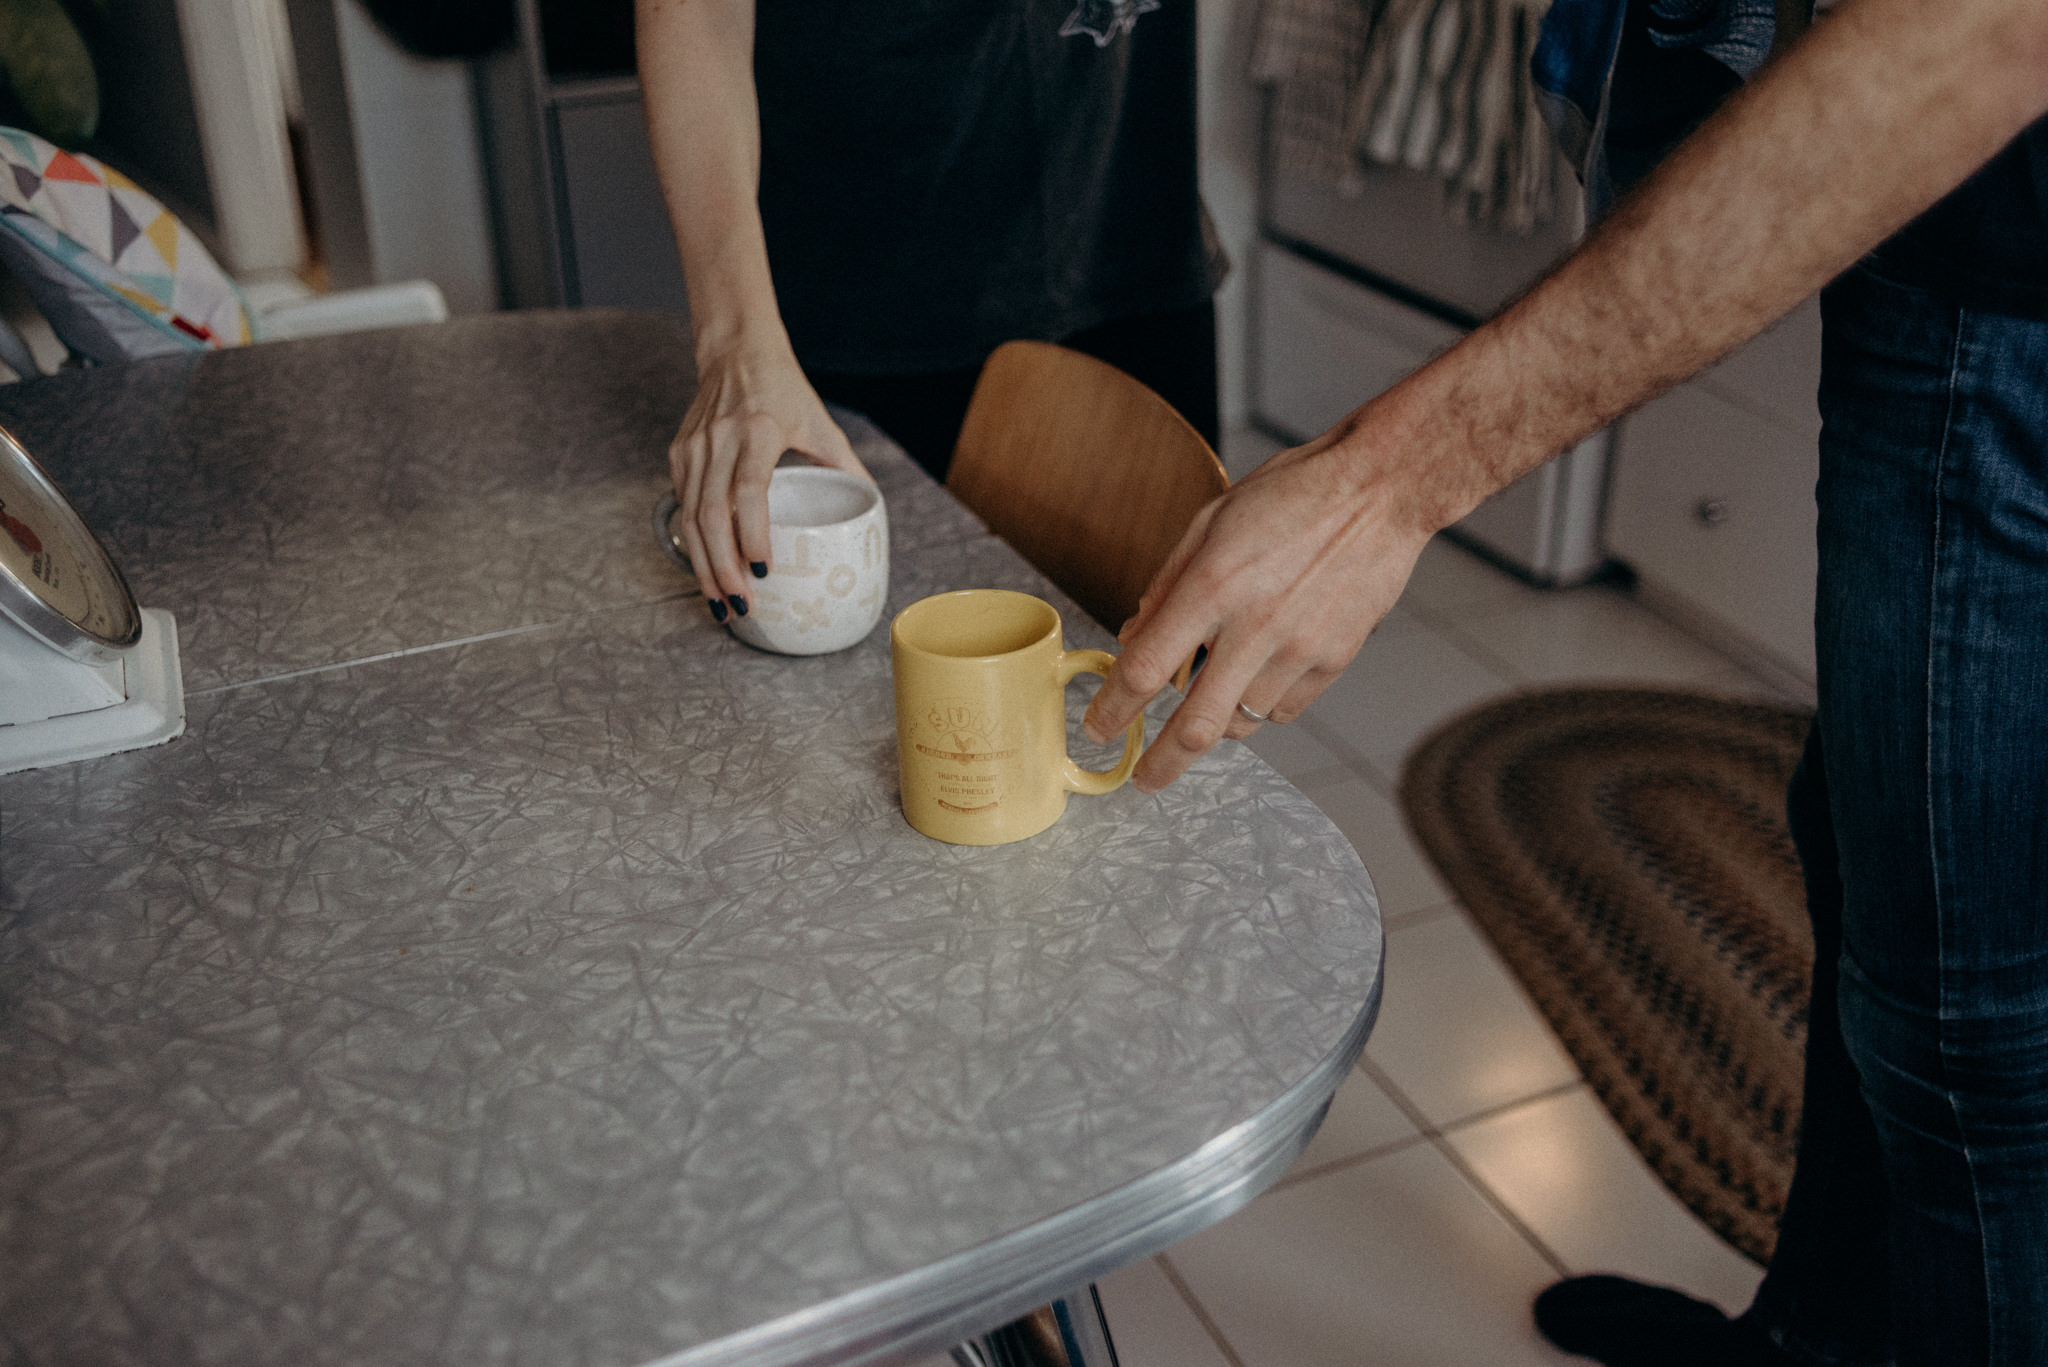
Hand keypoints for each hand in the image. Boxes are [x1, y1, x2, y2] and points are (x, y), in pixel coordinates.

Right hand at [670, 336, 868, 615]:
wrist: (736, 351)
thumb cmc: (784, 390)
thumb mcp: (821, 424)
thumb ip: (846, 466)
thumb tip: (872, 509)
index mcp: (759, 431)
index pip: (749, 490)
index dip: (753, 534)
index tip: (762, 569)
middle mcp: (720, 439)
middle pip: (712, 516)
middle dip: (723, 568)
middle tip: (741, 605)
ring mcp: (694, 448)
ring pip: (690, 518)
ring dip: (704, 566)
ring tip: (720, 601)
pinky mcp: (679, 454)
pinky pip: (683, 506)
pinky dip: (694, 543)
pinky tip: (709, 570)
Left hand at [1082, 421, 1435, 792]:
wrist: (1380, 489)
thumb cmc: (1293, 494)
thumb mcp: (1211, 521)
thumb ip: (1167, 585)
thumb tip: (1132, 637)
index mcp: (1213, 586)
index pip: (1145, 669)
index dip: (1113, 709)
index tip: (1097, 727)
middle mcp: (1255, 626)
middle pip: (1195, 725)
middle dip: (1160, 764)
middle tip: (1143, 778)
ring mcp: (1300, 649)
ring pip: (1242, 722)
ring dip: (1217, 721)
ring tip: (1213, 694)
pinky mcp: (1335, 661)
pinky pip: (1283, 710)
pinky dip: (1261, 704)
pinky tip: (1261, 671)